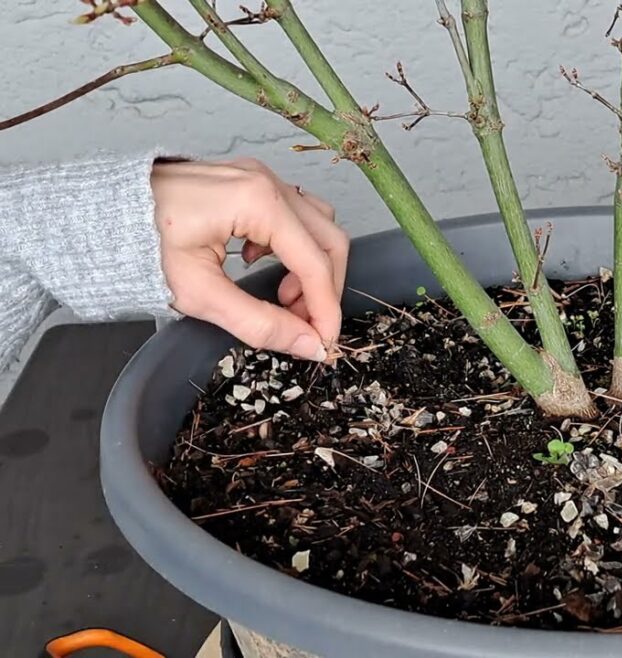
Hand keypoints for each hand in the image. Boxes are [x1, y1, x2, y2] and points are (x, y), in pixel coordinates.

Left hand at [152, 158, 348, 361]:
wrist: (99, 211)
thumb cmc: (136, 244)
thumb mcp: (198, 294)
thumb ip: (258, 323)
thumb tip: (307, 345)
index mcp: (257, 202)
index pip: (315, 262)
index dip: (325, 307)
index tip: (323, 342)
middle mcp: (267, 181)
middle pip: (329, 240)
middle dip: (322, 287)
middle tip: (301, 323)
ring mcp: (260, 176)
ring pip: (318, 225)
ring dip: (311, 265)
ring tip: (281, 295)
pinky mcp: (250, 181)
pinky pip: (296, 214)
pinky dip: (293, 245)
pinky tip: (259, 264)